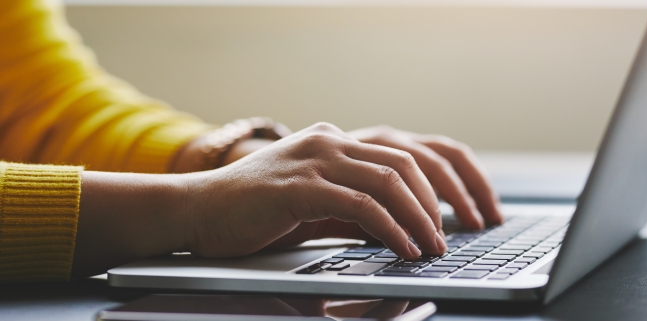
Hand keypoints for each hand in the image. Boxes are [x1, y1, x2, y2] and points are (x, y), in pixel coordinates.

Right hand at [183, 123, 446, 258]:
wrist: (194, 211)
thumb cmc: (251, 211)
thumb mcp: (315, 206)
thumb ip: (354, 211)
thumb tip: (398, 229)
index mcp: (333, 140)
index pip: (401, 155)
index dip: (433, 187)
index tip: (449, 218)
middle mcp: (328, 141)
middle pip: (405, 164)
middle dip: (435, 203)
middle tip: (444, 238)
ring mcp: (313, 160)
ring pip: (389, 182)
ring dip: (419, 218)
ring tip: (431, 247)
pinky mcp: (300, 187)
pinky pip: (361, 206)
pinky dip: (390, 229)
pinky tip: (403, 248)